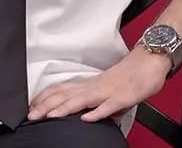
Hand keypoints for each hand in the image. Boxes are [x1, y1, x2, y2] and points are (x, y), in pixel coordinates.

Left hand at [27, 48, 169, 122]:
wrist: (150, 62)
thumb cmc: (131, 75)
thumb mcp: (109, 91)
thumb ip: (97, 103)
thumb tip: (90, 116)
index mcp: (90, 85)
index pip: (62, 90)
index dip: (45, 98)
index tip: (31, 106)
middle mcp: (95, 87)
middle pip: (66, 95)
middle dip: (47, 106)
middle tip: (31, 115)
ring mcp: (107, 91)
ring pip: (82, 100)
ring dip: (65, 108)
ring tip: (50, 116)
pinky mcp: (122, 97)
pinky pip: (108, 106)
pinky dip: (96, 112)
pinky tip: (86, 119)